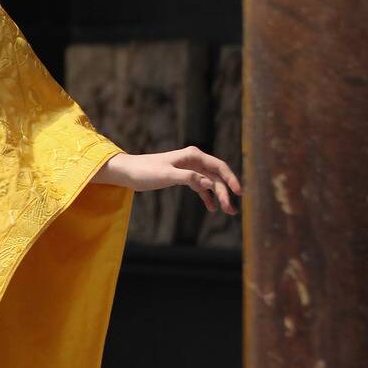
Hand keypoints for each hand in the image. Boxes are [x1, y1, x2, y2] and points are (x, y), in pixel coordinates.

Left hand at [115, 147, 240, 214]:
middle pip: (216, 177)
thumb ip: (188, 178)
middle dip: (225, 193)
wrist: (129, 172)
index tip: (238, 193)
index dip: (231, 179)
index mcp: (193, 155)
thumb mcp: (167, 175)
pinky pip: (200, 187)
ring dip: (218, 196)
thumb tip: (208, 183)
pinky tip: (212, 208)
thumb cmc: (145, 171)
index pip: (219, 167)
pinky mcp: (183, 177)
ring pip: (210, 183)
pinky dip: (206, 196)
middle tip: (231, 211)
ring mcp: (189, 168)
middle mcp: (194, 160)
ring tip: (227, 211)